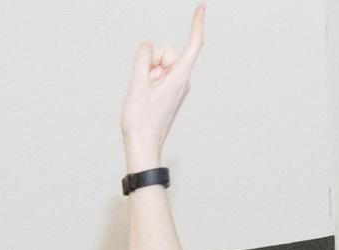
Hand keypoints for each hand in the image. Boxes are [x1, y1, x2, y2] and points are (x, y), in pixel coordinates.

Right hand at [121, 4, 205, 169]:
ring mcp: (177, 87)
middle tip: (143, 84)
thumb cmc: (141, 122)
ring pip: (160, 65)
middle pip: (167, 53)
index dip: (197, 24)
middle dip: (151, 61)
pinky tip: (144, 98)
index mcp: (180, 76)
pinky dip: (149, 81)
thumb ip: (142, 61)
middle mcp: (183, 80)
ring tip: (143, 95)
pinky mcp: (171, 93)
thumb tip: (147, 46)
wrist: (143, 147)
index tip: (201, 7)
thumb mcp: (137, 86)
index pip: (194, 44)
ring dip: (148, 73)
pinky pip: (159, 76)